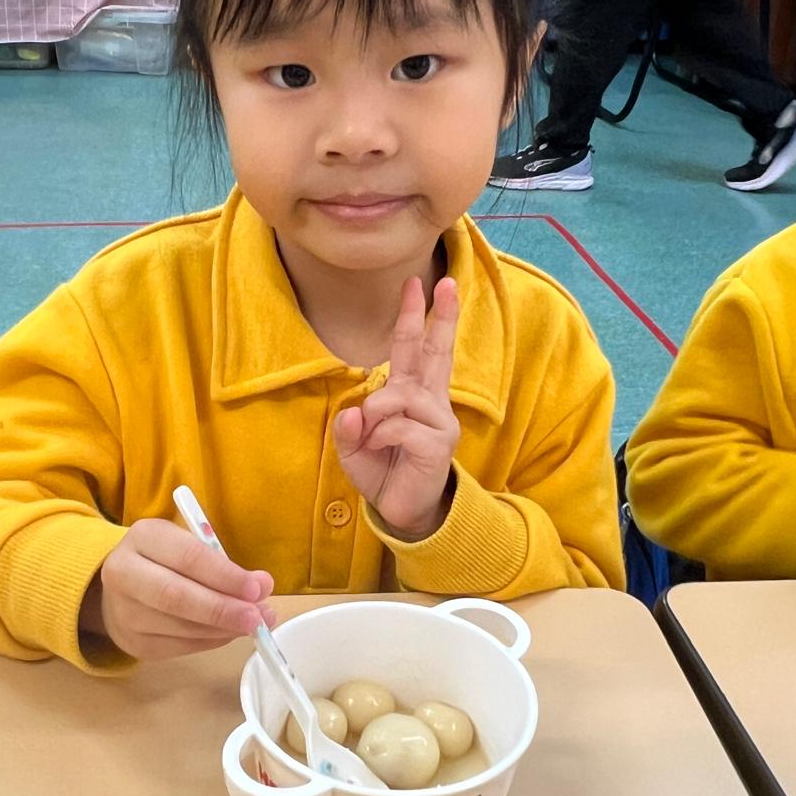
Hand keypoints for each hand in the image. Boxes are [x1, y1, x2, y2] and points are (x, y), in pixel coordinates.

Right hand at [82, 518, 274, 660]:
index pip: (188, 556)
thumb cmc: (165, 560)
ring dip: (224, 628)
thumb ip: (222, 564)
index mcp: (142, 537)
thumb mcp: (188, 546)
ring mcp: (124, 612)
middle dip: (223, 609)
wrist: (119, 588)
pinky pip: (181, 646)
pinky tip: (230, 632)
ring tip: (254, 624)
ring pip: (180, 626)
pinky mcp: (133, 642)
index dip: (225, 575)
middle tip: (258, 617)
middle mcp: (123, 573)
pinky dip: (212, 641)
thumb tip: (263, 586)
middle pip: (177, 596)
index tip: (258, 588)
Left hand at [333, 276, 460, 540]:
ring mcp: (439, 421)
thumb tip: (352, 412)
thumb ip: (348, 429)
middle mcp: (430, 402)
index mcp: (411, 396)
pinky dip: (381, 435)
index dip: (416, 317)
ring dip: (375, 412)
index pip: (415, 349)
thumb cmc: (382, 472)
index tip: (420, 284)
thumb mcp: (353, 449)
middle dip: (439, 317)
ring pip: (399, 395)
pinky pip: (399, 425)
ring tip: (370, 436)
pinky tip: (382, 449)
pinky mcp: (437, 443)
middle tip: (447, 283)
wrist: (402, 512)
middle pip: (436, 352)